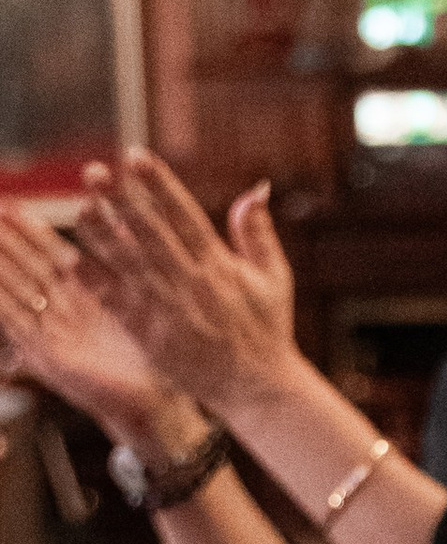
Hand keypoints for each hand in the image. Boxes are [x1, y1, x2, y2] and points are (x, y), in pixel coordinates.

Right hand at [0, 205, 187, 443]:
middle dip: (6, 243)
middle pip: (27, 269)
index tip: (11, 205)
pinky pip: (19, 327)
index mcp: (85, 297)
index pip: (50, 255)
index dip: (31, 231)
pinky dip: (3, 305)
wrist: (154, 403)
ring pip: (16, 293)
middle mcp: (62, 313)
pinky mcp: (47, 359)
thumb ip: (124, 267)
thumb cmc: (149, 356)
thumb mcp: (135, 303)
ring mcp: (51, 335)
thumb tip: (124, 223)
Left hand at [71, 155, 300, 415]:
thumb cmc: (266, 328)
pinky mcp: (151, 336)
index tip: (135, 156)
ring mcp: (169, 311)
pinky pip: (119, 304)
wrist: (254, 387)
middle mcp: (192, 284)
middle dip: (122, 201)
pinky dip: (98, 283)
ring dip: (102, 235)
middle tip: (95, 171)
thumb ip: (259, 233)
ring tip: (80, 206)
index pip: (185, 216)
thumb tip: (257, 188)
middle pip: (150, 235)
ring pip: (129, 266)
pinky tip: (75, 259)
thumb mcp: (274, 277)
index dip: (159, 185)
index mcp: (220, 267)